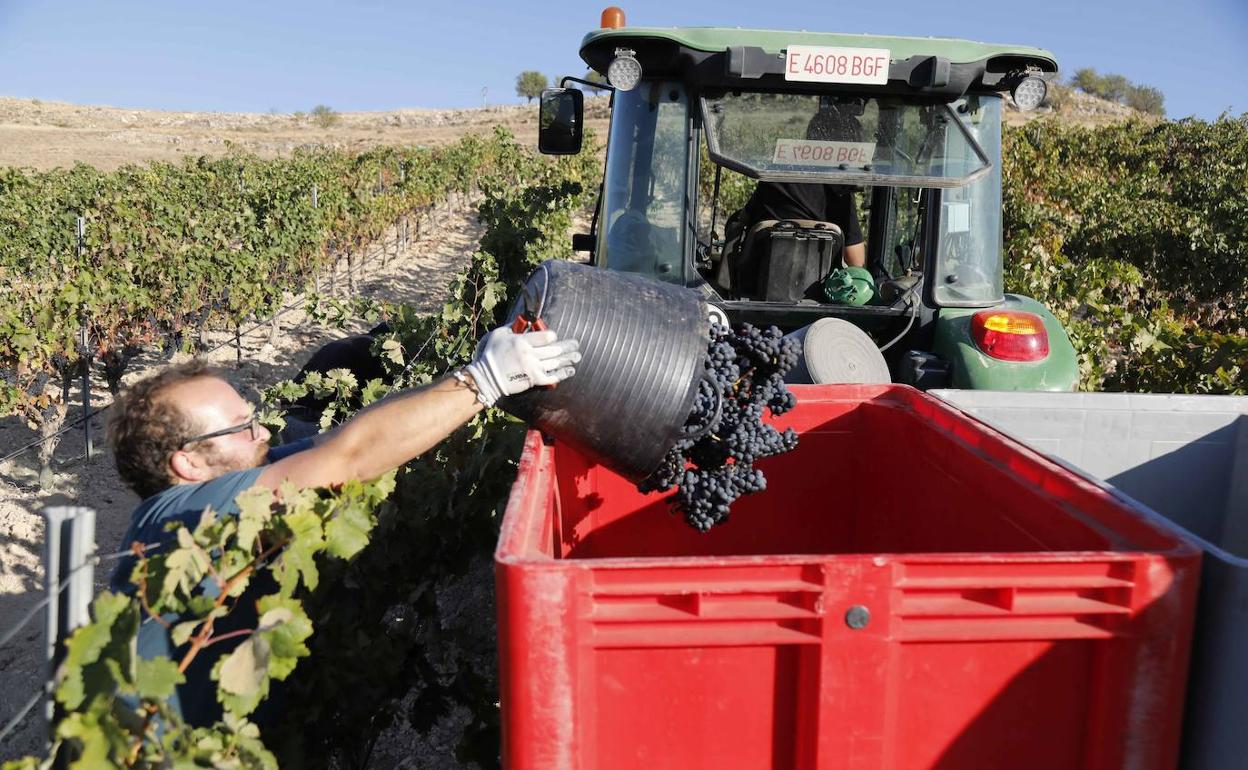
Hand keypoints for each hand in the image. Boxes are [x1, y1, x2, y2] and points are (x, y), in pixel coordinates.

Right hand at [464, 326, 580, 405]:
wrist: (486, 377)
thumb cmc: (491, 354)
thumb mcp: (499, 334)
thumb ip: (513, 327)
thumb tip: (525, 319)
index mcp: (522, 341)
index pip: (545, 337)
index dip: (552, 336)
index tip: (554, 336)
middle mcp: (529, 354)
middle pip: (554, 349)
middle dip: (567, 346)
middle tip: (576, 344)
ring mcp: (532, 368)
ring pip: (555, 363)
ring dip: (568, 359)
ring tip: (577, 356)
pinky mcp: (533, 380)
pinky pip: (552, 377)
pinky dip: (562, 374)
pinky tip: (570, 370)